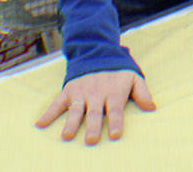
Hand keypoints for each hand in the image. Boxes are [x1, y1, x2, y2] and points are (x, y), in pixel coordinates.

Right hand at [35, 70, 154, 143]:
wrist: (98, 53)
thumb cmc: (118, 73)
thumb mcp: (134, 78)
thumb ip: (142, 93)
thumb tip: (152, 108)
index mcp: (113, 93)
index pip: (115, 110)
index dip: (115, 122)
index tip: (114, 135)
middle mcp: (96, 93)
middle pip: (94, 113)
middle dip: (92, 126)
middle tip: (91, 140)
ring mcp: (81, 92)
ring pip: (75, 110)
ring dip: (71, 123)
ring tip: (67, 136)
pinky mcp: (69, 90)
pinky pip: (57, 103)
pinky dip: (48, 113)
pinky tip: (41, 124)